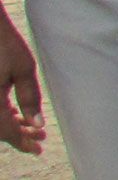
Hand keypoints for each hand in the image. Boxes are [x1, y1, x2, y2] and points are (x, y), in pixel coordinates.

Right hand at [0, 13, 43, 154]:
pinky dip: (3, 116)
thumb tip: (37, 124)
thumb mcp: (23, 68)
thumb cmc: (4, 43)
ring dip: (11, 127)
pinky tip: (18, 115)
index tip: (39, 149)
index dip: (23, 142)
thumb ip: (30, 97)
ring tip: (34, 129)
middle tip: (41, 139)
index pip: (6, 132)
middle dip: (19, 136)